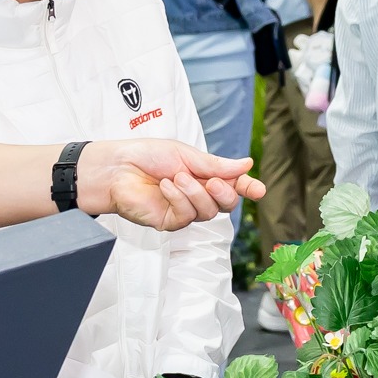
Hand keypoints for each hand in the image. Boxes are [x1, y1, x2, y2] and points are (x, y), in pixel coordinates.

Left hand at [78, 138, 263, 230]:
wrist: (117, 167)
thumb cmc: (147, 156)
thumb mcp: (185, 154)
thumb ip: (216, 165)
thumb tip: (246, 165)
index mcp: (205, 175)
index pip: (234, 185)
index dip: (248, 187)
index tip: (259, 190)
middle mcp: (198, 195)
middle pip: (227, 204)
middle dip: (225, 193)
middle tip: (213, 180)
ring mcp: (184, 210)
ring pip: (208, 212)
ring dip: (196, 192)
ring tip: (177, 177)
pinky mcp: (169, 222)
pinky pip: (186, 216)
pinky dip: (179, 199)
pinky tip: (166, 187)